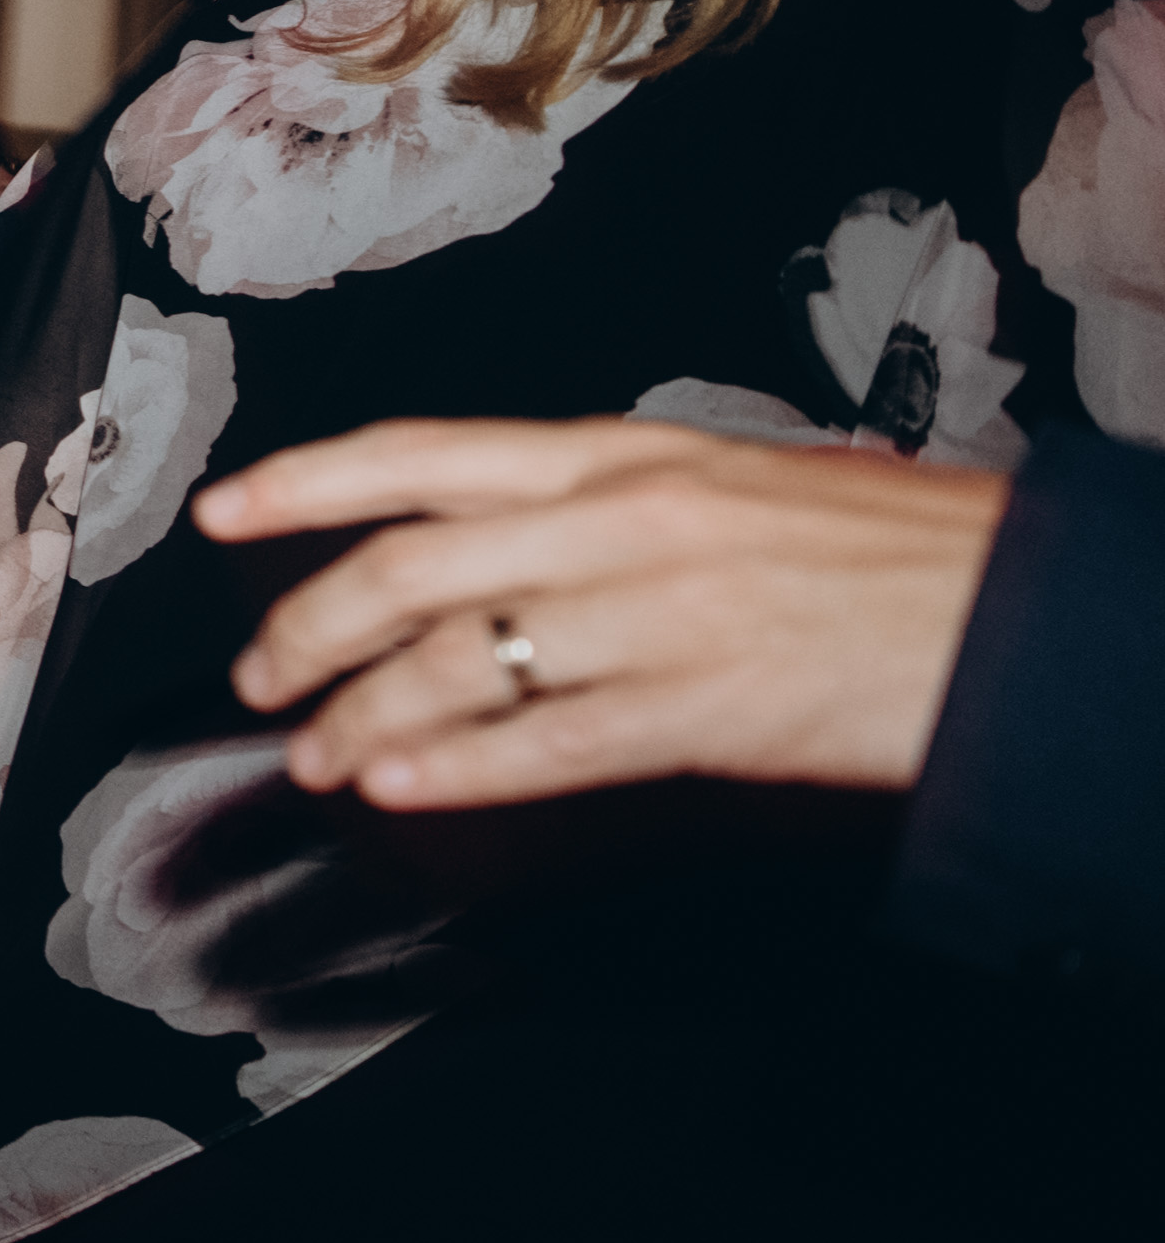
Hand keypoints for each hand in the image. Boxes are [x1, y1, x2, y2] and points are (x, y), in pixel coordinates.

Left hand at [207, 417, 998, 809]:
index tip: (223, 509)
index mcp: (626, 454)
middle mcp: (624, 522)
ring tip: (322, 757)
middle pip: (409, 569)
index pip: (423, 456)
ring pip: (457, 664)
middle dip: (309, 628)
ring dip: (364, 718)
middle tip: (262, 680)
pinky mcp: (703, 711)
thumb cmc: (889, 546)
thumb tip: (500, 543)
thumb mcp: (731, 484)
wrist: (1020, 605)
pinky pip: (546, 744)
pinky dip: (457, 769)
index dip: (305, 482)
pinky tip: (400, 788)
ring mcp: (658, 616)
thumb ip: (608, 506)